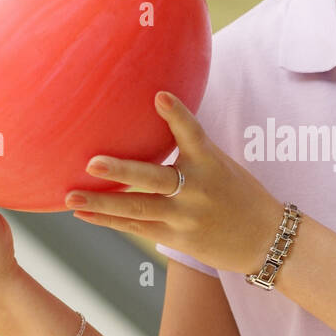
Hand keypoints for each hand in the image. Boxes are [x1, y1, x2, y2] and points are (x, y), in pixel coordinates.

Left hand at [66, 90, 281, 276]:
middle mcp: (197, 190)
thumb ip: (193, 148)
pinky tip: (83, 213)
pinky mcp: (176, 238)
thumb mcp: (222, 165)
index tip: (159, 96)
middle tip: (92, 162)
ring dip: (101, 203)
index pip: (193, 133)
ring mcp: (185, 217)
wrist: (266, 240)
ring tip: (69, 195)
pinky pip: (137, 227)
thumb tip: (159, 113)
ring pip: (138, 209)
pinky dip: (108, 220)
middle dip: (122, 172)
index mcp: (211, 164)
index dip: (177, 115)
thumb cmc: (239, 194)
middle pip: (155, 180)